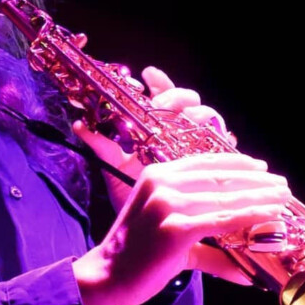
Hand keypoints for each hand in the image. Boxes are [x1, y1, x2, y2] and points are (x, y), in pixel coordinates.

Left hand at [72, 66, 237, 214]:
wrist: (149, 230)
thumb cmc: (132, 196)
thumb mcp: (114, 170)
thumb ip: (102, 146)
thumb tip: (79, 125)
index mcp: (152, 128)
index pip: (159, 94)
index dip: (158, 82)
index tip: (147, 74)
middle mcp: (177, 131)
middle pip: (185, 100)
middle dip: (177, 96)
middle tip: (166, 102)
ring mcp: (197, 145)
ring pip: (206, 116)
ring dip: (200, 114)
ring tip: (193, 119)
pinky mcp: (213, 163)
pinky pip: (225, 143)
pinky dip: (225, 138)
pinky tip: (224, 137)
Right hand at [72, 151, 290, 304]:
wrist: (107, 276)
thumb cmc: (137, 257)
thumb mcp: (170, 233)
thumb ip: (206, 242)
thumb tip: (242, 266)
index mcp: (157, 175)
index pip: (205, 162)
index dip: (238, 164)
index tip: (262, 169)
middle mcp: (162, 182)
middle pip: (220, 176)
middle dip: (256, 181)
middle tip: (283, 186)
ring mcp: (168, 204)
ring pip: (226, 197)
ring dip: (260, 197)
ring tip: (283, 199)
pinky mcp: (176, 228)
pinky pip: (223, 219)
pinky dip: (250, 216)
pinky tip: (269, 216)